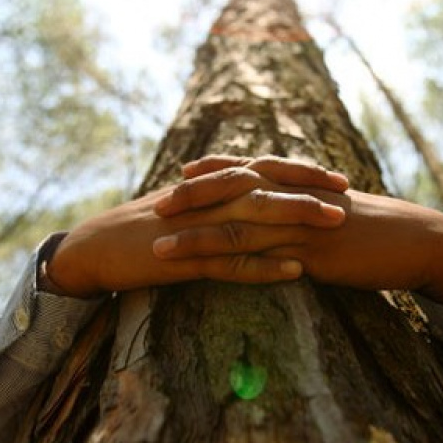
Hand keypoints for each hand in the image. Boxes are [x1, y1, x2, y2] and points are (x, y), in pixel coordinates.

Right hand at [47, 156, 349, 296]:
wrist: (94, 248)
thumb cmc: (140, 230)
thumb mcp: (183, 209)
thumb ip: (215, 201)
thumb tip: (248, 197)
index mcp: (208, 187)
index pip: (262, 170)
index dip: (300, 172)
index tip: (337, 177)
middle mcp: (207, 199)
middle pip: (266, 186)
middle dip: (309, 187)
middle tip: (348, 192)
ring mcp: (198, 227)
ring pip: (255, 217)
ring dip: (298, 219)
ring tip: (336, 223)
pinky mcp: (186, 258)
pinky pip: (230, 262)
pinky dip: (264, 266)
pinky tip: (295, 271)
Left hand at [155, 156, 442, 309]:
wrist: (418, 240)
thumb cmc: (381, 228)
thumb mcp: (339, 209)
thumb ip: (310, 207)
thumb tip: (290, 211)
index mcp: (300, 184)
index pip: (249, 170)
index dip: (214, 171)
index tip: (182, 173)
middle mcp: (294, 197)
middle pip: (232, 193)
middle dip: (192, 198)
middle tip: (155, 204)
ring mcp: (299, 224)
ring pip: (237, 227)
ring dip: (195, 236)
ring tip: (159, 245)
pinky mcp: (310, 253)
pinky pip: (260, 260)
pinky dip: (228, 266)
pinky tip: (204, 274)